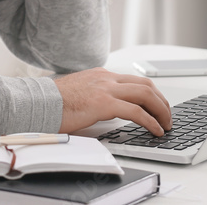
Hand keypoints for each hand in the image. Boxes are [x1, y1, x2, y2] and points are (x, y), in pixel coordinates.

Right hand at [53, 67, 171, 135]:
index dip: (151, 94)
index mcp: (101, 75)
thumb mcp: (79, 92)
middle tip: (167, 116)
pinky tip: (155, 130)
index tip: (157, 106)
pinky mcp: (104, 103)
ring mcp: (106, 89)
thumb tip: (108, 108)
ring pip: (146, 95)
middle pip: (146, 85)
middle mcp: (106, 78)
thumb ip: (95, 95)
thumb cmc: (54, 102)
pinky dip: (150, 121)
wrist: (38, 102)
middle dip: (162, 101)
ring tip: (165, 125)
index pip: (135, 80)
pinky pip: (136, 112)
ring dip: (161, 111)